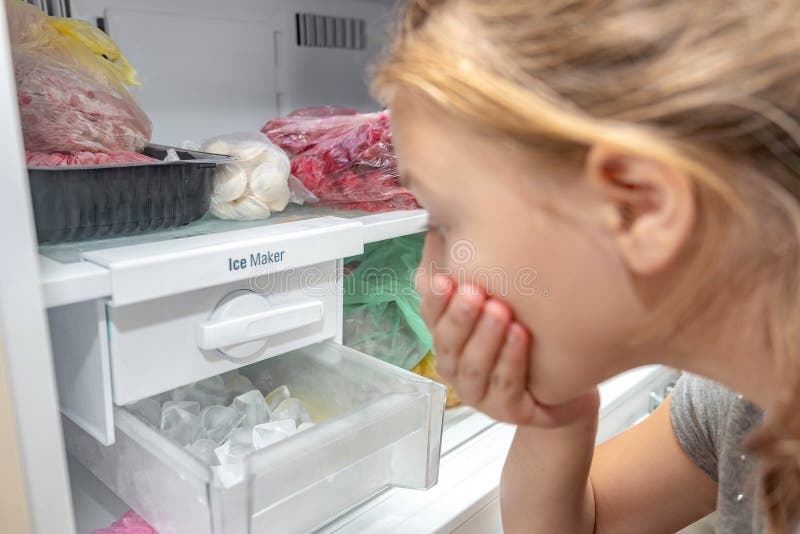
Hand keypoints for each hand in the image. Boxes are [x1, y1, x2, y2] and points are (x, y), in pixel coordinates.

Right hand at [417, 274, 598, 427]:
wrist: (568, 387)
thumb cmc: (528, 339)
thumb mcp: (500, 301)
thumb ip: (472, 273)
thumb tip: (445, 231)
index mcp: (450, 339)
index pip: (432, 318)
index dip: (435, 300)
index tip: (445, 278)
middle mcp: (459, 367)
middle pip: (449, 343)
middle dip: (460, 316)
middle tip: (473, 291)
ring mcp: (480, 393)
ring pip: (474, 366)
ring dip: (485, 337)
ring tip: (499, 310)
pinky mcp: (508, 411)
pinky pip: (506, 385)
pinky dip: (511, 359)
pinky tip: (520, 335)